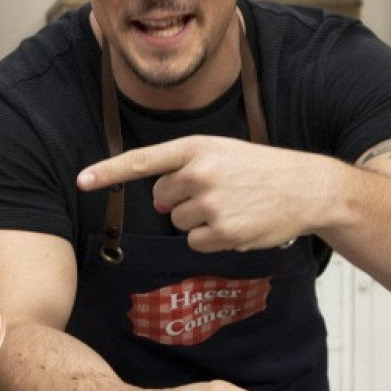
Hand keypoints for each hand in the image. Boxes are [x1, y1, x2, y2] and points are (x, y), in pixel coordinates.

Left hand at [77, 135, 333, 252]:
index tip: (82, 180)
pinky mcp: (223, 231)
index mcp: (196, 148)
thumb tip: (161, 205)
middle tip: (219, 192)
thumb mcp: (223, 154)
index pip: (142, 160)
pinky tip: (238, 224)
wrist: (308, 187)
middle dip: (182, 199)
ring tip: (233, 206)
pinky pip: (196, 242)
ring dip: (199, 220)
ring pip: (178, 222)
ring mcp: (211, 203)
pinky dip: (212, 239)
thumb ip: (185, 170)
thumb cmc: (260, 169)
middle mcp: (199, 173)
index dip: (108, 172)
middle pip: (162, 197)